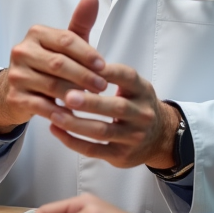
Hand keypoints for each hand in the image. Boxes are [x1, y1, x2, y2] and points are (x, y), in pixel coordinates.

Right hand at [0, 0, 107, 135]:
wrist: (17, 89)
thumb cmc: (48, 63)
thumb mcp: (64, 44)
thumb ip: (80, 23)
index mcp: (36, 34)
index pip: (65, 40)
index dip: (87, 54)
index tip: (104, 66)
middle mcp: (22, 51)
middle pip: (59, 64)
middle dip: (84, 76)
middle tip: (103, 86)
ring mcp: (16, 75)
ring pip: (52, 85)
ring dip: (75, 94)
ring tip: (92, 100)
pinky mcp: (15, 97)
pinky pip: (42, 106)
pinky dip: (61, 111)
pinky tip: (75, 114)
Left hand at [47, 62, 181, 169]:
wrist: (160, 138)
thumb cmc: (136, 104)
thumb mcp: (133, 86)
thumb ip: (111, 74)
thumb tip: (77, 56)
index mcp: (142, 90)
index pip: (126, 77)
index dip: (106, 72)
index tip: (84, 66)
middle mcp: (141, 114)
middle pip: (115, 107)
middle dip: (89, 102)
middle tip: (66, 95)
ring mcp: (133, 137)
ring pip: (102, 131)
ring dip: (75, 123)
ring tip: (53, 114)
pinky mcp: (121, 156)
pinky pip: (94, 150)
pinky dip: (72, 141)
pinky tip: (55, 130)